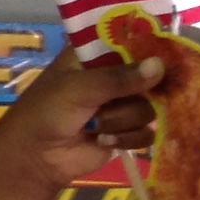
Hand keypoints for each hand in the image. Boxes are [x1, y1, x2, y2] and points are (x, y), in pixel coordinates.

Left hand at [0, 48, 161, 199]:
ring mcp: (120, 105)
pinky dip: (128, 138)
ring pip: (148, 108)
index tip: (164, 57)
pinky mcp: (126, 132)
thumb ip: (117, 78)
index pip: (132, 43)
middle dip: (139, 93)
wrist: (35, 157)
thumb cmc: (47, 113)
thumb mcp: (78, 89)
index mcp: (95, 56)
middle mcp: (112, 77)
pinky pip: (147, 132)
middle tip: (125, 98)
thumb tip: (160, 65)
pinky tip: (104, 140)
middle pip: (149, 78)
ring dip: (122, 120)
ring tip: (96, 125)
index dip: (150, 49)